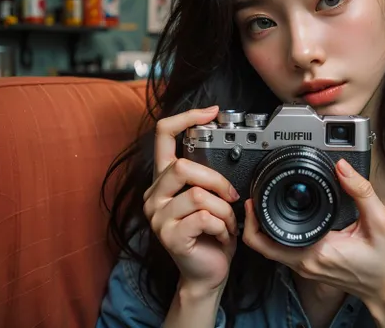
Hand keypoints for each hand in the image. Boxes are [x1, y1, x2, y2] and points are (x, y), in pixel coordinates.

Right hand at [143, 106, 239, 295]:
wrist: (207, 272)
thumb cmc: (210, 233)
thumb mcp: (208, 197)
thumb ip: (206, 174)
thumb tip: (222, 143)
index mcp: (163, 180)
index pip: (163, 135)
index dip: (185, 118)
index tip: (210, 112)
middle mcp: (153, 195)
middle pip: (183, 167)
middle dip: (217, 180)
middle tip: (231, 197)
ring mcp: (157, 217)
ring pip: (198, 195)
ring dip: (224, 210)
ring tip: (228, 222)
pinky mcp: (169, 236)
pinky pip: (204, 218)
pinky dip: (222, 226)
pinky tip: (222, 235)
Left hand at [242, 159, 384, 325]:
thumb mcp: (380, 221)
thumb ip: (361, 192)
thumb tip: (343, 167)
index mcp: (316, 252)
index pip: (266, 242)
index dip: (253, 219)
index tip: (254, 198)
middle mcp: (305, 263)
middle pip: (262, 245)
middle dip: (252, 221)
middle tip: (255, 198)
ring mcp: (305, 267)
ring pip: (271, 249)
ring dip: (263, 228)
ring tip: (265, 203)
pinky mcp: (310, 266)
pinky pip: (283, 251)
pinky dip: (277, 235)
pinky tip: (284, 217)